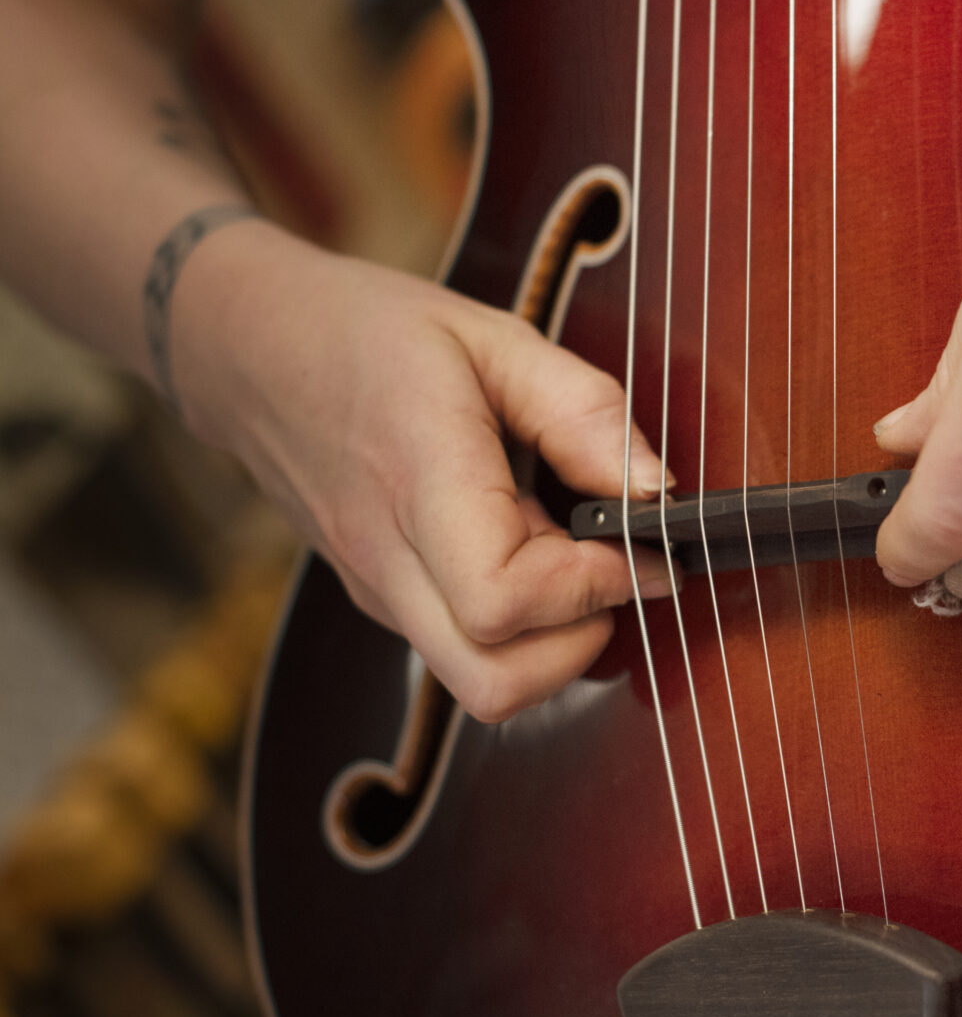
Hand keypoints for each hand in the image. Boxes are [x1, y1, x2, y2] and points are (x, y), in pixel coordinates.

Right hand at [170, 221, 670, 717]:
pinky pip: (461, 651)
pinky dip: (516, 627)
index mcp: (416, 477)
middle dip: (579, 642)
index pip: (502, 601)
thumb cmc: (369, 331)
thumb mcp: (493, 336)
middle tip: (605, 564)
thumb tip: (658, 492)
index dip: (590, 585)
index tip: (632, 538)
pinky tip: (521, 545)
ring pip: (480, 684)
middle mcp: (387, 556)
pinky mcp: (381, 600)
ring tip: (558, 547)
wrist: (248, 350)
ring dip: (550, 641)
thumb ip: (584, 412)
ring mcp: (378, 590)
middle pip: (494, 684)